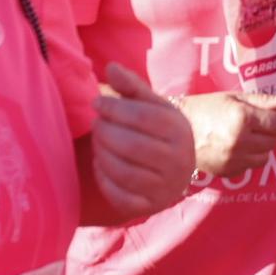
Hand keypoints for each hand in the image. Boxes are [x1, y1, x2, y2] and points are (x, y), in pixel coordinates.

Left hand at [90, 64, 194, 218]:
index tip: (97, 102)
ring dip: (102, 153)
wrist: (175, 170)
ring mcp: (164, 188)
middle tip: (96, 124)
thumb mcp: (151, 105)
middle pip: (132, 145)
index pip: (143, 117)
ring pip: (124, 172)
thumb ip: (130, 86)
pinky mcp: (148, 207)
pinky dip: (103, 178)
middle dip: (105, 132)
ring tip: (97, 141)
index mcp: (179, 130)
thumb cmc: (158, 130)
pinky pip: (119, 196)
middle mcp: (178, 161)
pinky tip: (100, 164)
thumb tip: (110, 67)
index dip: (115, 108)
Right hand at [180, 89, 275, 177]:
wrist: (176, 130)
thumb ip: (261, 101)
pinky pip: (251, 166)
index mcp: (242, 118)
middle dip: (271, 131)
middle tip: (259, 123)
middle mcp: (240, 140)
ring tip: (246, 135)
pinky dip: (249, 157)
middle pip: (273, 140)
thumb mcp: (233, 98)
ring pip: (265, 156)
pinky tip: (236, 147)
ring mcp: (233, 159)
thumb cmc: (205, 108)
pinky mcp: (227, 172)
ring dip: (261, 146)